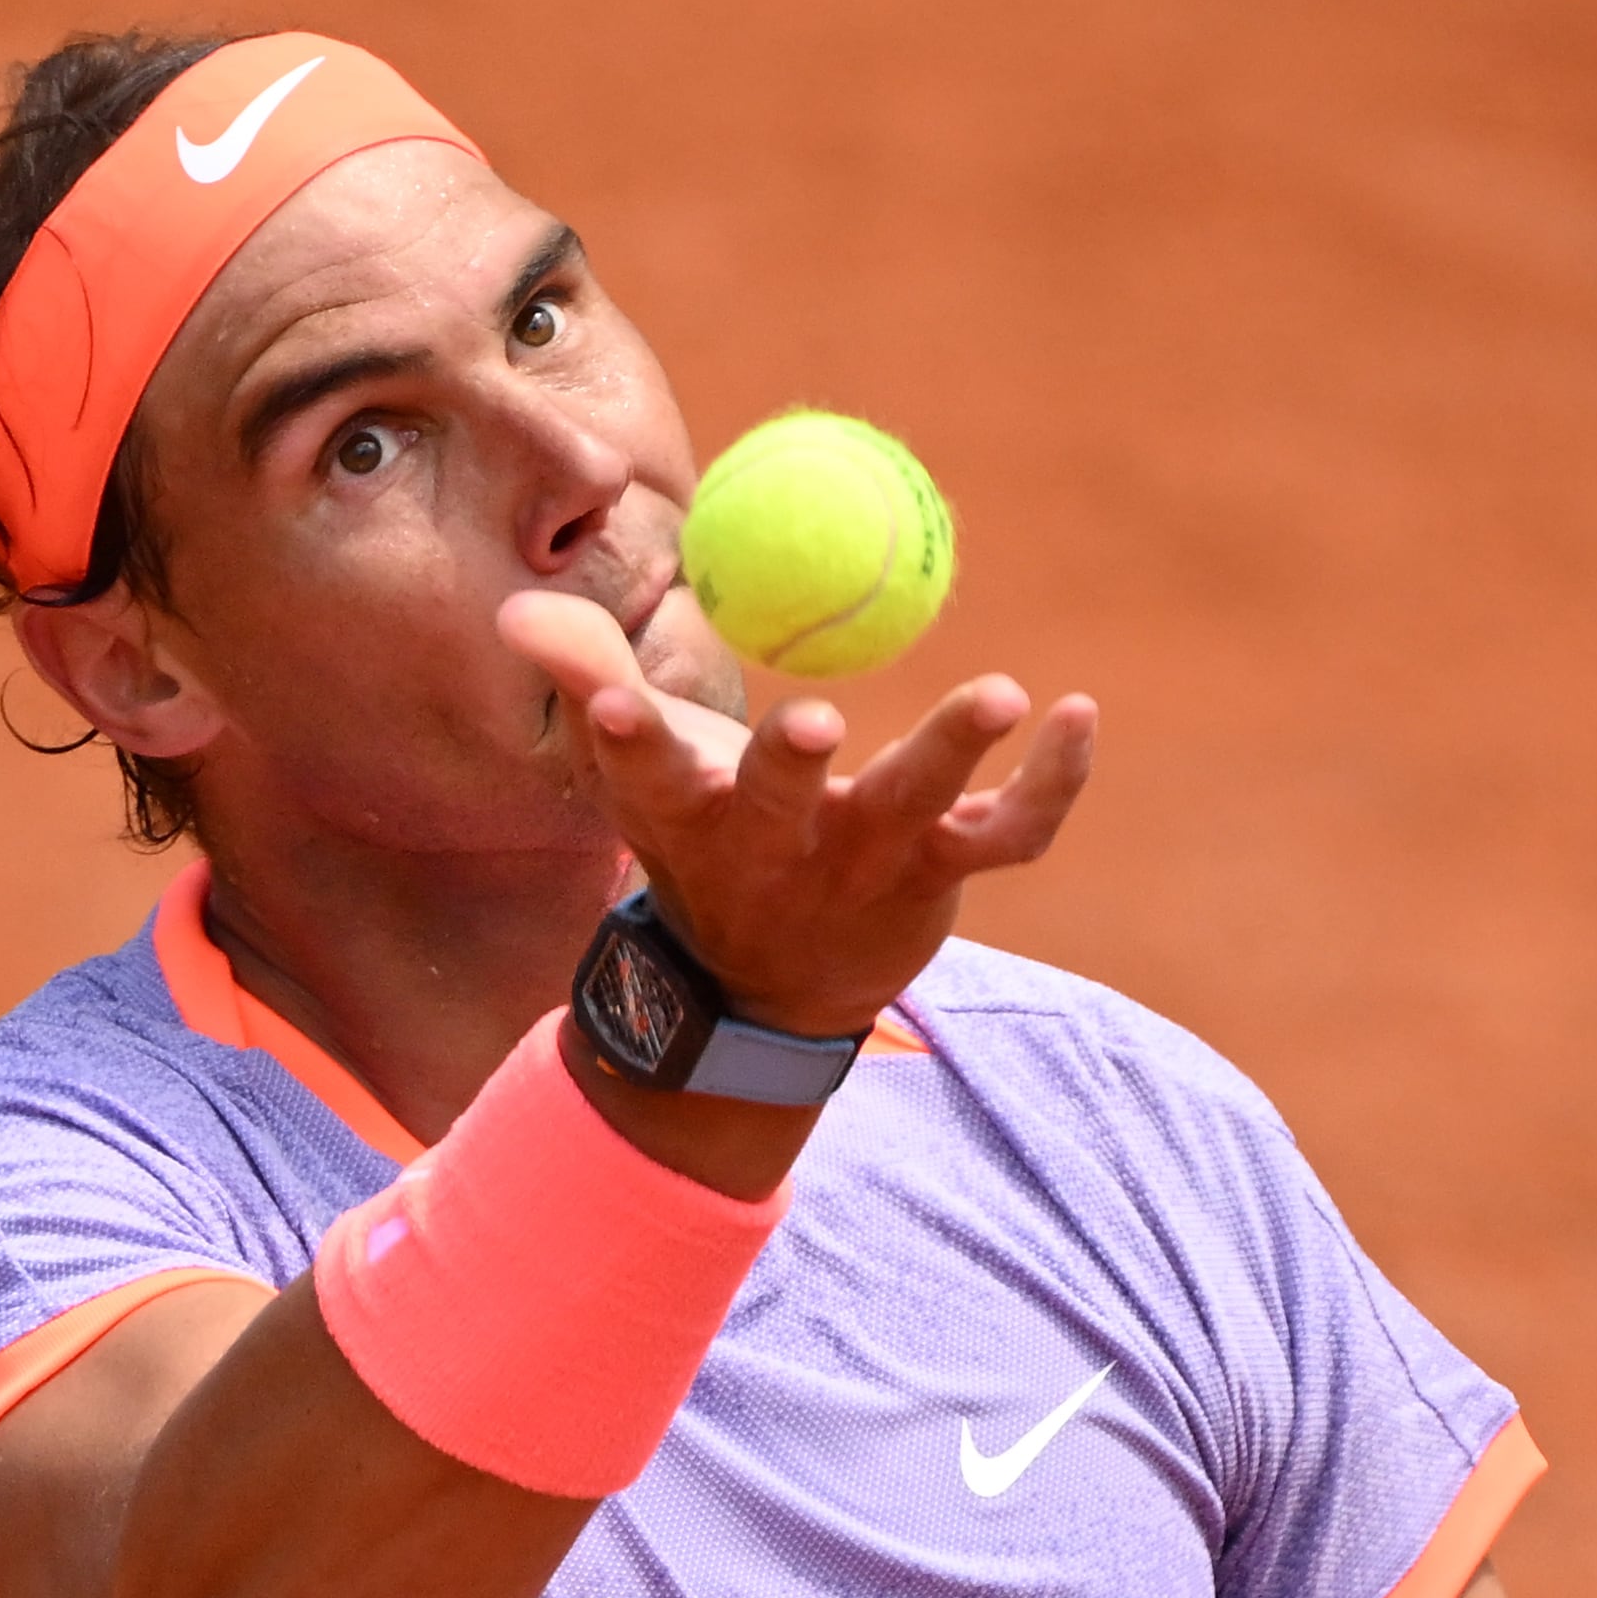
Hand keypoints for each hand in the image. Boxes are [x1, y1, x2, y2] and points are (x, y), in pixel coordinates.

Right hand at [498, 592, 1097, 1039]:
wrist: (771, 990)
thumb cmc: (703, 843)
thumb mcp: (640, 772)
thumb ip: (590, 679)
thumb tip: (518, 607)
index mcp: (690, 816)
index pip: (647, 775)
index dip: (628, 738)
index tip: (611, 702)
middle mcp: (776, 847)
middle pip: (778, 805)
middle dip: (787, 768)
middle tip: (811, 722)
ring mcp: (866, 865)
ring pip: (912, 810)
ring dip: (951, 750)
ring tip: (1002, 693)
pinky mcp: (942, 874)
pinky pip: (1013, 832)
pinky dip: (1056, 780)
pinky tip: (1078, 712)